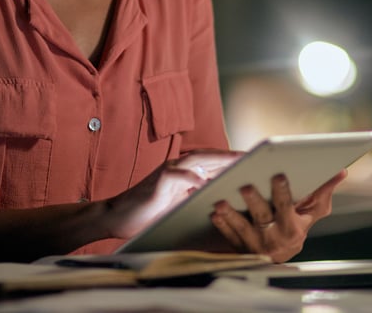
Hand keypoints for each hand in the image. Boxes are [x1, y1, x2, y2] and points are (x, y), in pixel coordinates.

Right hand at [104, 150, 242, 240]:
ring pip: (196, 161)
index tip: (253, 160)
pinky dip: (189, 178)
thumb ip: (196, 196)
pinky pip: (175, 177)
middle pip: (209, 157)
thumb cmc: (149, 212)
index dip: (231, 160)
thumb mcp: (178, 204)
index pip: (212, 162)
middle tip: (253, 156)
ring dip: (217, 160)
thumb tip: (222, 198)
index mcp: (185, 173)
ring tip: (236, 161)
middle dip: (231, 156)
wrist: (117, 216)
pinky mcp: (157, 182)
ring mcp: (167, 172)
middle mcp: (178, 167)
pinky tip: (202, 180)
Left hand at [209, 169, 347, 262]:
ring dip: (231, 215)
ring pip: (242, 228)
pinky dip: (222, 225)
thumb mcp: (312, 212)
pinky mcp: (240, 247)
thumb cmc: (296, 226)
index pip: (287, 206)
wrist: (279, 255)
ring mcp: (255, 243)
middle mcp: (273, 236)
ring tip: (221, 203)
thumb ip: (322, 192)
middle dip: (254, 201)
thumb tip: (340, 171)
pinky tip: (215, 213)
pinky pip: (229, 237)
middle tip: (245, 185)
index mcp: (292, 226)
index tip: (279, 175)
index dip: (283, 192)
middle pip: (262, 216)